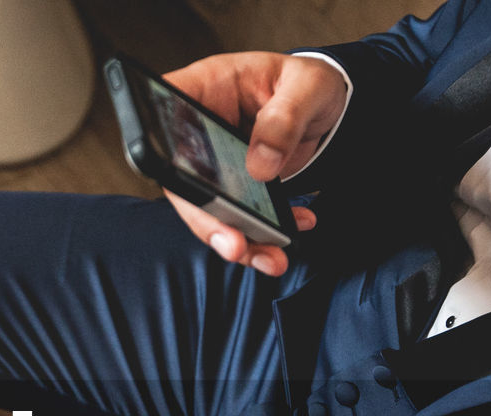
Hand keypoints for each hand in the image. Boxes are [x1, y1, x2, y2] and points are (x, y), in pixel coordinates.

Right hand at [162, 51, 347, 274]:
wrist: (330, 102)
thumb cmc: (308, 82)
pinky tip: (292, 231)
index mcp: (203, 89)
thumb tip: (261, 164)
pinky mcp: (235, 187)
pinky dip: (264, 235)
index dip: (160, 154)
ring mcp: (214, 162)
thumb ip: (285, 118)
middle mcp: (199, 130)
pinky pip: (238, 218)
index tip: (186, 186)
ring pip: (209, 210)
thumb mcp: (307, 87)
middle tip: (235, 245)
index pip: (160, 117)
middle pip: (181, 181)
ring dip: (239, 239)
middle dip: (207, 220)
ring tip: (270, 258)